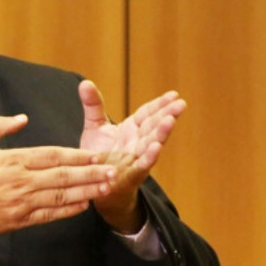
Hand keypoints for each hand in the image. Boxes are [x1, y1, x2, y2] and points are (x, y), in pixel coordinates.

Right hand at [0, 114, 115, 251]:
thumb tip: (22, 118)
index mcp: (11, 160)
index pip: (51, 155)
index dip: (76, 155)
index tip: (94, 154)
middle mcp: (20, 181)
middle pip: (63, 176)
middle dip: (90, 173)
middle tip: (112, 170)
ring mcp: (22, 202)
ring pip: (61, 196)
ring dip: (86, 191)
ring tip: (106, 187)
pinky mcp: (20, 220)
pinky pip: (50, 214)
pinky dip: (69, 210)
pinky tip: (84, 205)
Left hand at [78, 80, 185, 232]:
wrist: (92, 183)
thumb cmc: (97, 154)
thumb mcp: (94, 126)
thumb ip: (93, 105)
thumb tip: (85, 82)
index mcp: (131, 129)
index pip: (148, 114)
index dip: (160, 105)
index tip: (173, 94)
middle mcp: (137, 143)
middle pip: (153, 127)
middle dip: (167, 115)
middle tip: (180, 104)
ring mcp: (135, 159)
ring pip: (150, 144)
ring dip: (161, 134)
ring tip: (170, 121)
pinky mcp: (129, 175)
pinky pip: (141, 165)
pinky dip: (148, 157)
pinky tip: (156, 147)